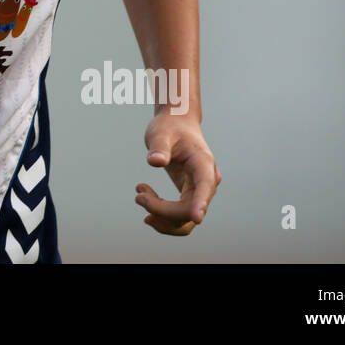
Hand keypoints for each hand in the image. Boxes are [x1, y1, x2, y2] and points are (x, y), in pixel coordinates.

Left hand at [134, 113, 219, 234]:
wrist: (177, 124)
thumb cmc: (169, 126)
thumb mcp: (161, 133)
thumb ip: (159, 146)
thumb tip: (155, 161)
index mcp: (203, 164)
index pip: (205, 187)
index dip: (200, 203)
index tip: (197, 218)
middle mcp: (206, 182)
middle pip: (190, 210)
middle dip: (162, 210)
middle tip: (138, 195)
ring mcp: (200, 191)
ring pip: (185, 220)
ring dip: (161, 218)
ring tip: (139, 197)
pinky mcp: (190, 196)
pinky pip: (180, 217)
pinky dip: (161, 215)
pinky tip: (145, 198)